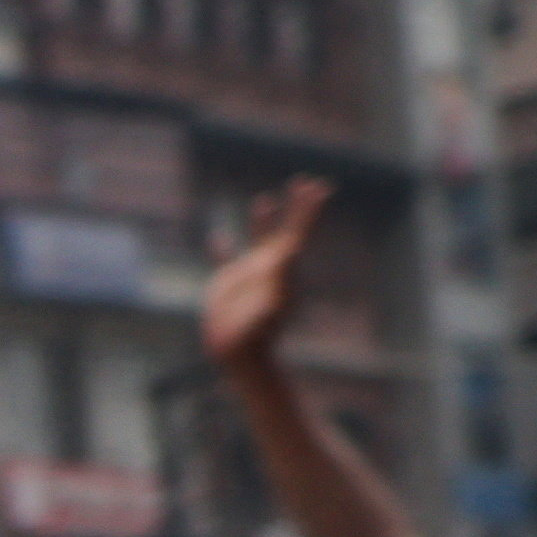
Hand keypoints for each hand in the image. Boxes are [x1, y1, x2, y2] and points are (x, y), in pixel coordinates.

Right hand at [202, 179, 326, 380]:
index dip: (309, 210)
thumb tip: (293, 249)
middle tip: (305, 181)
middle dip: (296, 207)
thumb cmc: (257, 335)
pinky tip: (216, 237)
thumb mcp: (273, 304)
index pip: (300, 231)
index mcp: (284, 268)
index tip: (320, 188)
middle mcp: (270, 267)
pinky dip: (221, 248)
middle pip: (286, 229)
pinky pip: (225, 259)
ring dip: (262, 221)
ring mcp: (250, 274)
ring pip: (257, 239)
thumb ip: (283, 277)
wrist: (238, 355)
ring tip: (264, 200)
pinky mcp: (228, 284)